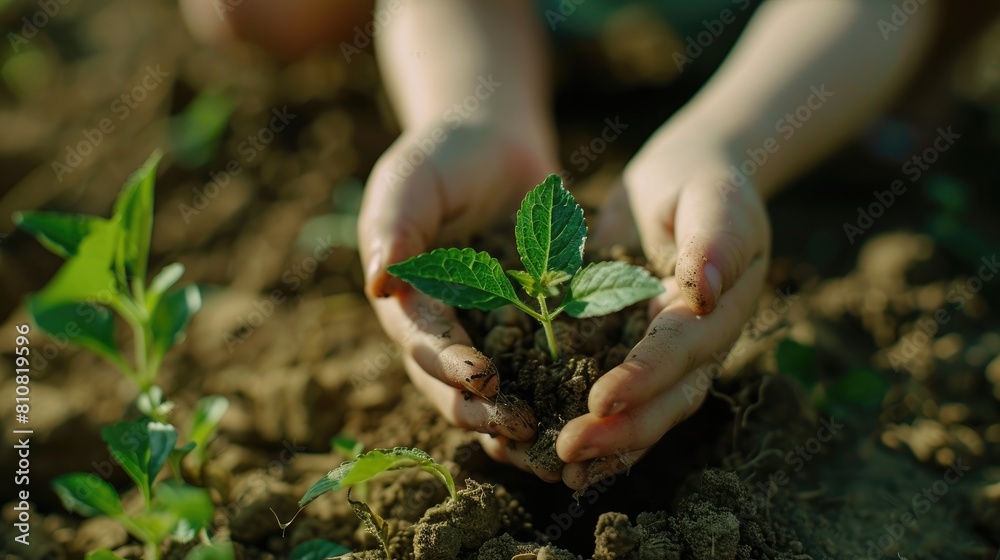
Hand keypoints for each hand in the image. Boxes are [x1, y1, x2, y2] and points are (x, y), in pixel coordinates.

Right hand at [359, 117, 558, 466]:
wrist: (494, 145)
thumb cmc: (445, 157)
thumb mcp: (412, 180)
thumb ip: (394, 226)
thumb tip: (379, 283)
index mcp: (405, 301)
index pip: (422, 343)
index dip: (449, 365)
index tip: (483, 379)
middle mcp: (440, 330)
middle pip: (451, 387)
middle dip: (483, 412)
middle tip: (523, 426)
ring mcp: (482, 335)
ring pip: (491, 396)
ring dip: (515, 423)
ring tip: (550, 443)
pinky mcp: (525, 330)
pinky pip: (535, 372)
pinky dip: (553, 396)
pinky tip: (583, 414)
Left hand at [554, 143, 770, 489]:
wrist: (683, 184)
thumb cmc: (705, 188)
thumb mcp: (716, 202)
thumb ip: (714, 243)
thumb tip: (702, 291)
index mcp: (718, 314)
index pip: (681, 352)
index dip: (645, 378)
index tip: (602, 399)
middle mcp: (692, 348)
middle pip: (663, 402)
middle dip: (620, 432)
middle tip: (569, 452)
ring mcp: (658, 356)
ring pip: (639, 413)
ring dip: (603, 444)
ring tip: (557, 468)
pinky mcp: (622, 349)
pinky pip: (607, 392)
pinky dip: (583, 420)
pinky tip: (543, 446)